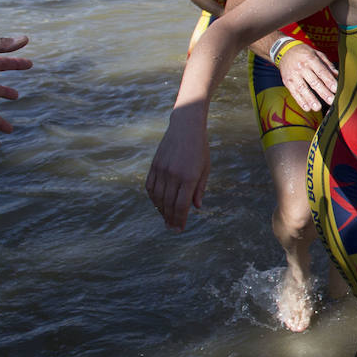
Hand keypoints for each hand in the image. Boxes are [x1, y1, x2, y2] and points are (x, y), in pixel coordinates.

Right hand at [145, 107, 209, 230]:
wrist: (185, 127)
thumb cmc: (200, 148)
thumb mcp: (205, 168)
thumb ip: (199, 188)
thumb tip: (196, 207)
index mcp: (189, 177)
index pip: (182, 205)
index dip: (180, 219)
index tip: (179, 230)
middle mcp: (174, 175)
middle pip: (169, 204)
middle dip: (170, 219)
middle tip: (172, 229)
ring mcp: (162, 170)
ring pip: (158, 197)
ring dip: (161, 211)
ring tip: (166, 219)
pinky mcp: (154, 165)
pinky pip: (150, 187)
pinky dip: (153, 198)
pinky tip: (158, 204)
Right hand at [278, 42, 336, 112]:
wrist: (284, 51)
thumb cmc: (304, 53)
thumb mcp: (316, 54)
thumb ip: (327, 65)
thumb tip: (337, 75)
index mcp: (310, 59)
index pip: (321, 71)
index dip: (329, 80)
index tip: (336, 89)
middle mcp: (301, 67)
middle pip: (313, 81)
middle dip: (323, 92)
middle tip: (331, 101)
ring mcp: (293, 75)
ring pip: (303, 88)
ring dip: (311, 99)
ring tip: (318, 108)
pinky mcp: (287, 82)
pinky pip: (294, 92)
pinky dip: (300, 101)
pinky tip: (307, 108)